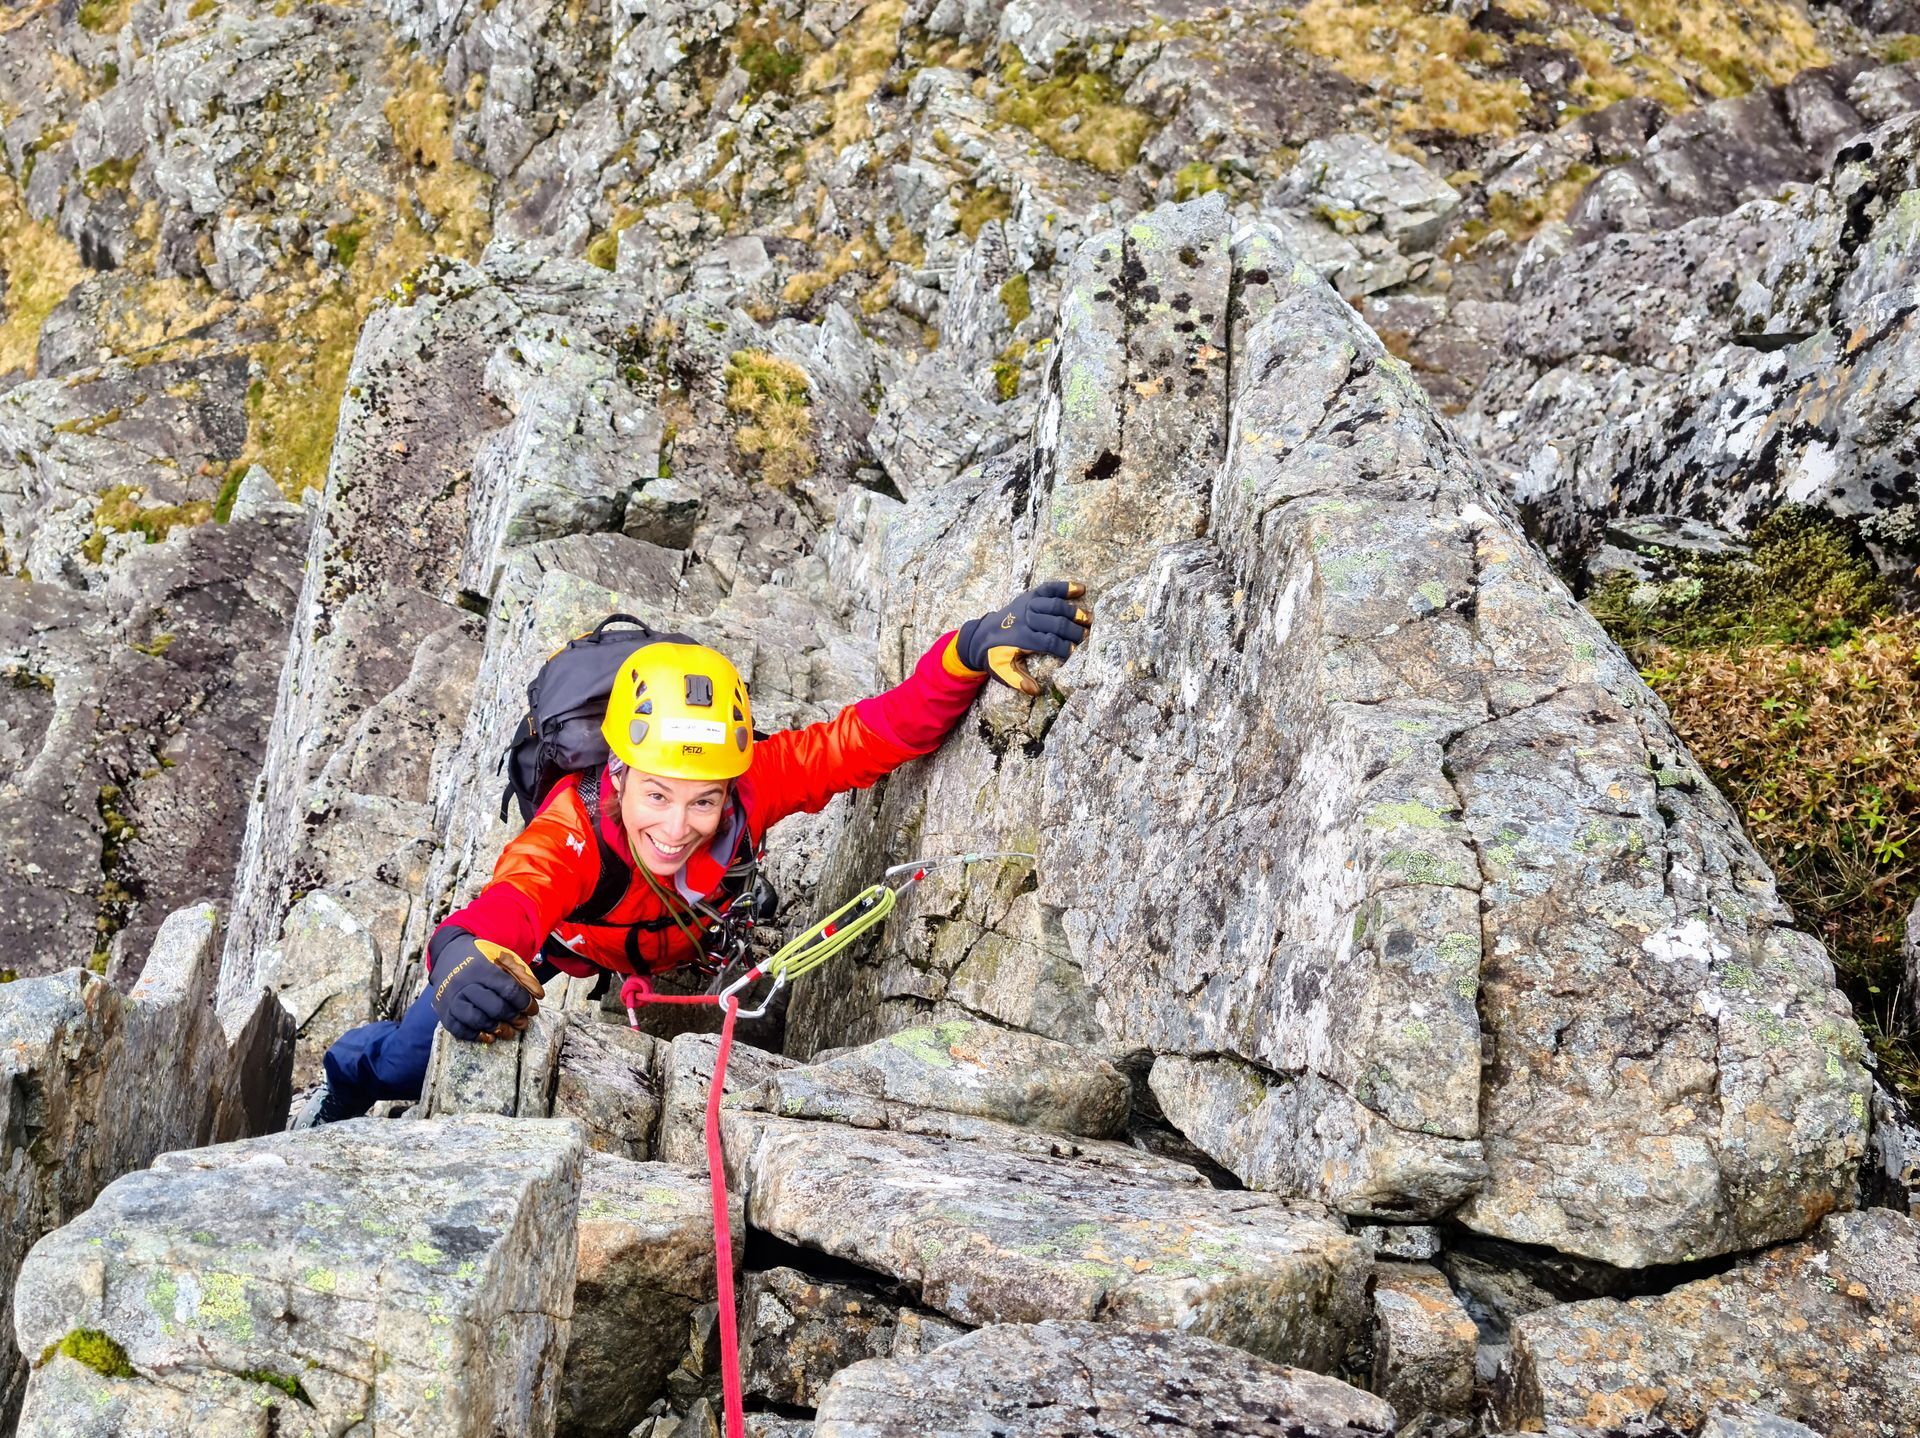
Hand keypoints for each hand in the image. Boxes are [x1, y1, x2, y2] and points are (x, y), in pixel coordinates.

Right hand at [428, 930, 544, 1042]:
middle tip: (522, 1022)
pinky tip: (489, 1035)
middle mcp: (465, 984)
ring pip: (476, 1020)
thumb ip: (523, 975)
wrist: (448, 953)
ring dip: (497, 1028)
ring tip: (508, 1030)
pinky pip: (459, 1029)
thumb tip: (539, 996)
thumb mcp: (504, 957)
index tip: (532, 1009)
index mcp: (483, 969)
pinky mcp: (443, 1011)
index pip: (509, 990)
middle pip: (494, 1007)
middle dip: (513, 1017)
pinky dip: (476, 1036)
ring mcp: (452, 998)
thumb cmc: (481, 957)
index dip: (525, 1003)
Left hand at [956, 579, 1091, 694]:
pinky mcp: (1029, 596)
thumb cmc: (996, 656)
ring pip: (1055, 605)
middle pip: (1056, 623)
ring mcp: (1027, 605)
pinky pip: (1049, 589)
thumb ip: (1018, 680)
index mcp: (1021, 638)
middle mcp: (1025, 619)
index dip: (1064, 647)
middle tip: (1087, 637)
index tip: (1076, 652)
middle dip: (1074, 631)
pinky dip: (1064, 587)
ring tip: (1089, 619)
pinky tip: (1081, 589)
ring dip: (1073, 611)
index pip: (1048, 642)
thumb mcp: (1002, 671)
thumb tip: (1036, 691)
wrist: (980, 636)